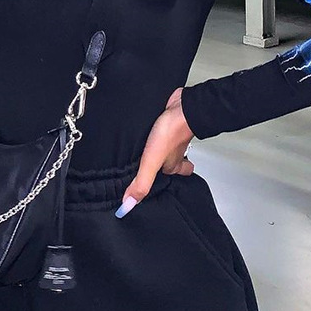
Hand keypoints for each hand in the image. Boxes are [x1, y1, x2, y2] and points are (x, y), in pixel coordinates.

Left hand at [115, 87, 195, 217]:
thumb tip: (128, 204)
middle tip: (153, 169)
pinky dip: (156, 129)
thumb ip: (142, 182)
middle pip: (171, 162)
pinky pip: (162, 129)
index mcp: (171, 164)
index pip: (170, 178)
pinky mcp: (166, 121)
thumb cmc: (172, 132)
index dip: (162, 183)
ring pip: (168, 145)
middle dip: (164, 166)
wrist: (182, 106)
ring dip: (158, 147)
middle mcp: (173, 151)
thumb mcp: (152, 162)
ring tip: (147, 149)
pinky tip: (147, 127)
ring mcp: (171, 136)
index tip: (152, 189)